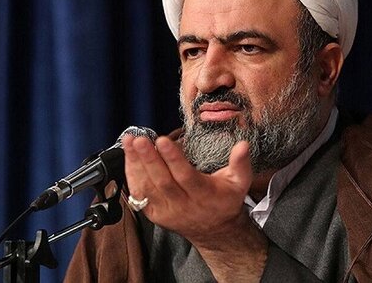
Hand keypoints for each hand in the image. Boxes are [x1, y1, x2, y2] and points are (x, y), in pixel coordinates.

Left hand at [123, 135, 267, 281]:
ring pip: (148, 187)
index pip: (186, 176)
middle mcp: (183, 204)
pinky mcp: (154, 214)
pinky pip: (140, 195)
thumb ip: (241, 163)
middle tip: (140, 140)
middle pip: (163, 181)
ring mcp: (166, 211)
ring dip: (136, 164)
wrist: (215, 231)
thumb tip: (243, 145)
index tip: (163, 140)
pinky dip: (132, 176)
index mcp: (204, 195)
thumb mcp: (239, 183)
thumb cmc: (225, 201)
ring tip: (129, 143)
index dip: (173, 158)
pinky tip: (128, 158)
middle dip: (149, 159)